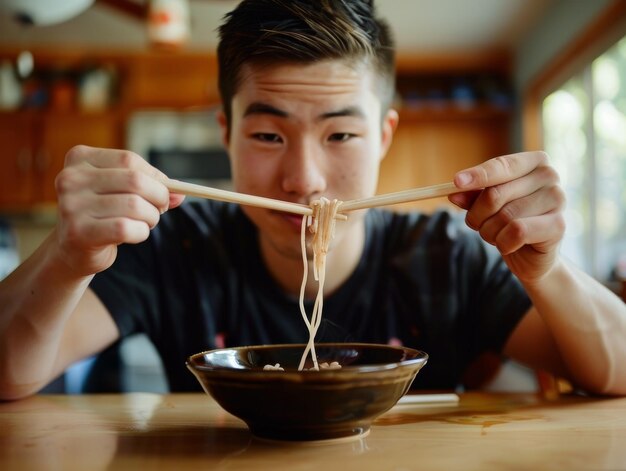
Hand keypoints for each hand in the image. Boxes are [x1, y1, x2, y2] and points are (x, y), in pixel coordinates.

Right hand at [53, 145, 184, 275]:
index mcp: (80, 158)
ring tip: (146, 223)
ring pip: (134, 205)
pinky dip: (140, 232)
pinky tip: (135, 234)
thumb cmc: (102, 214)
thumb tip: (181, 191)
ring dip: (151, 217)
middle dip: (158, 196)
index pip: (129, 159)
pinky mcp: (78, 232)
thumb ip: (152, 187)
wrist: (72, 249)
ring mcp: (71, 206)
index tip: (164, 189)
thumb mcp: (123, 192)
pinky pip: (125, 228)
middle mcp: (70, 178)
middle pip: (134, 180)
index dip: (155, 176)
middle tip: (160, 208)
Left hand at [448, 151, 565, 283]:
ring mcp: (557, 199)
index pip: (502, 165)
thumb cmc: (509, 222)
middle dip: (477, 215)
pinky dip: (504, 243)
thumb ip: (472, 196)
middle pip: (496, 194)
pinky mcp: (559, 225)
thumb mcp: (487, 206)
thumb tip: (455, 193)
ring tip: (496, 235)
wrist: (532, 255)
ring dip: (489, 232)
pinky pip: (517, 232)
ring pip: (504, 216)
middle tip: (476, 224)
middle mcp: (549, 175)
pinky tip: (509, 245)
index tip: (456, 182)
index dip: (478, 175)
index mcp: (534, 162)